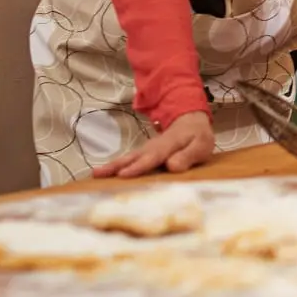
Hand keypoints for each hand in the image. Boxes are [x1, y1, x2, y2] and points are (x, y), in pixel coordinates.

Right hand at [92, 111, 214, 178]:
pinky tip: (103, 174)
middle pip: (134, 157)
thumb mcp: (201, 145)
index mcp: (168, 145)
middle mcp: (153, 146)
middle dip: (116, 166)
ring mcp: (146, 149)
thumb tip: (172, 166)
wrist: (190, 122)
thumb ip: (188, 155)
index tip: (123, 175)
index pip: (153, 157)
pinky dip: (116, 166)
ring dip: (112, 166)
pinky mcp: (143, 153)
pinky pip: (129, 160)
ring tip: (95, 174)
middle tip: (97, 174)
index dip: (139, 166)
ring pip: (128, 158)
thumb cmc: (197, 137)